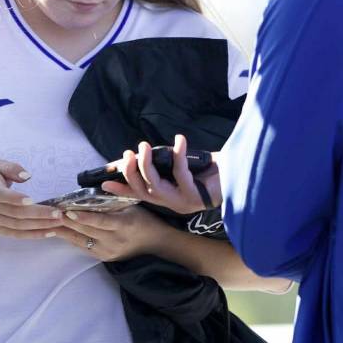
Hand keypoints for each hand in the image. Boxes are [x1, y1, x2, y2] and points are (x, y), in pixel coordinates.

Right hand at [0, 161, 64, 238]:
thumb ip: (10, 167)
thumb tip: (27, 175)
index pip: (1, 195)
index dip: (14, 198)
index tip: (30, 199)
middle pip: (16, 213)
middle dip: (38, 214)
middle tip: (58, 213)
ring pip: (19, 226)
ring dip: (41, 225)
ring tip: (59, 221)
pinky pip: (18, 235)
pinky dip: (35, 235)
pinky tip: (51, 232)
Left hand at [46, 205, 166, 261]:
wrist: (155, 242)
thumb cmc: (144, 218)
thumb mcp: (132, 206)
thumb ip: (113, 200)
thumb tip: (91, 192)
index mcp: (124, 225)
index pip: (101, 221)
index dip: (84, 217)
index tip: (68, 211)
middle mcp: (115, 241)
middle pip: (86, 230)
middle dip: (67, 221)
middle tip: (51, 211)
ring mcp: (108, 252)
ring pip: (81, 240)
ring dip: (65, 230)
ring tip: (50, 220)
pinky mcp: (103, 258)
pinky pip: (83, 246)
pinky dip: (71, 237)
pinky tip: (60, 229)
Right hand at [100, 135, 221, 214]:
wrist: (238, 176)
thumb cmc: (210, 170)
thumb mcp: (182, 168)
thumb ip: (164, 166)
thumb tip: (145, 153)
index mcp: (167, 198)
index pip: (139, 196)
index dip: (121, 190)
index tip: (104, 183)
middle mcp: (171, 203)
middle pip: (141, 191)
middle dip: (131, 171)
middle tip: (130, 152)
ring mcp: (182, 201)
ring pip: (154, 184)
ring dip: (146, 163)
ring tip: (145, 146)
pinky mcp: (195, 195)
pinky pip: (180, 172)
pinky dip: (177, 153)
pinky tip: (179, 139)